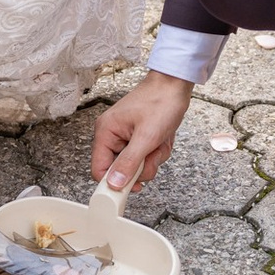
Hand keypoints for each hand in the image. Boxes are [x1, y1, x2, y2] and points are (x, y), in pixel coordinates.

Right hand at [93, 71, 194, 191]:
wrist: (176, 85)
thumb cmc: (160, 101)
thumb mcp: (146, 137)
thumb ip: (129, 163)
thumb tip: (114, 184)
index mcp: (106, 132)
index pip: (99, 169)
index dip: (113, 182)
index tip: (130, 189)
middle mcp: (112, 135)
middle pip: (121, 170)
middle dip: (142, 165)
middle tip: (152, 152)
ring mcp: (126, 136)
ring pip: (137, 165)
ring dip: (153, 158)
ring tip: (159, 141)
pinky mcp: (138, 137)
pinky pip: (146, 157)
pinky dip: (157, 151)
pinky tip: (162, 138)